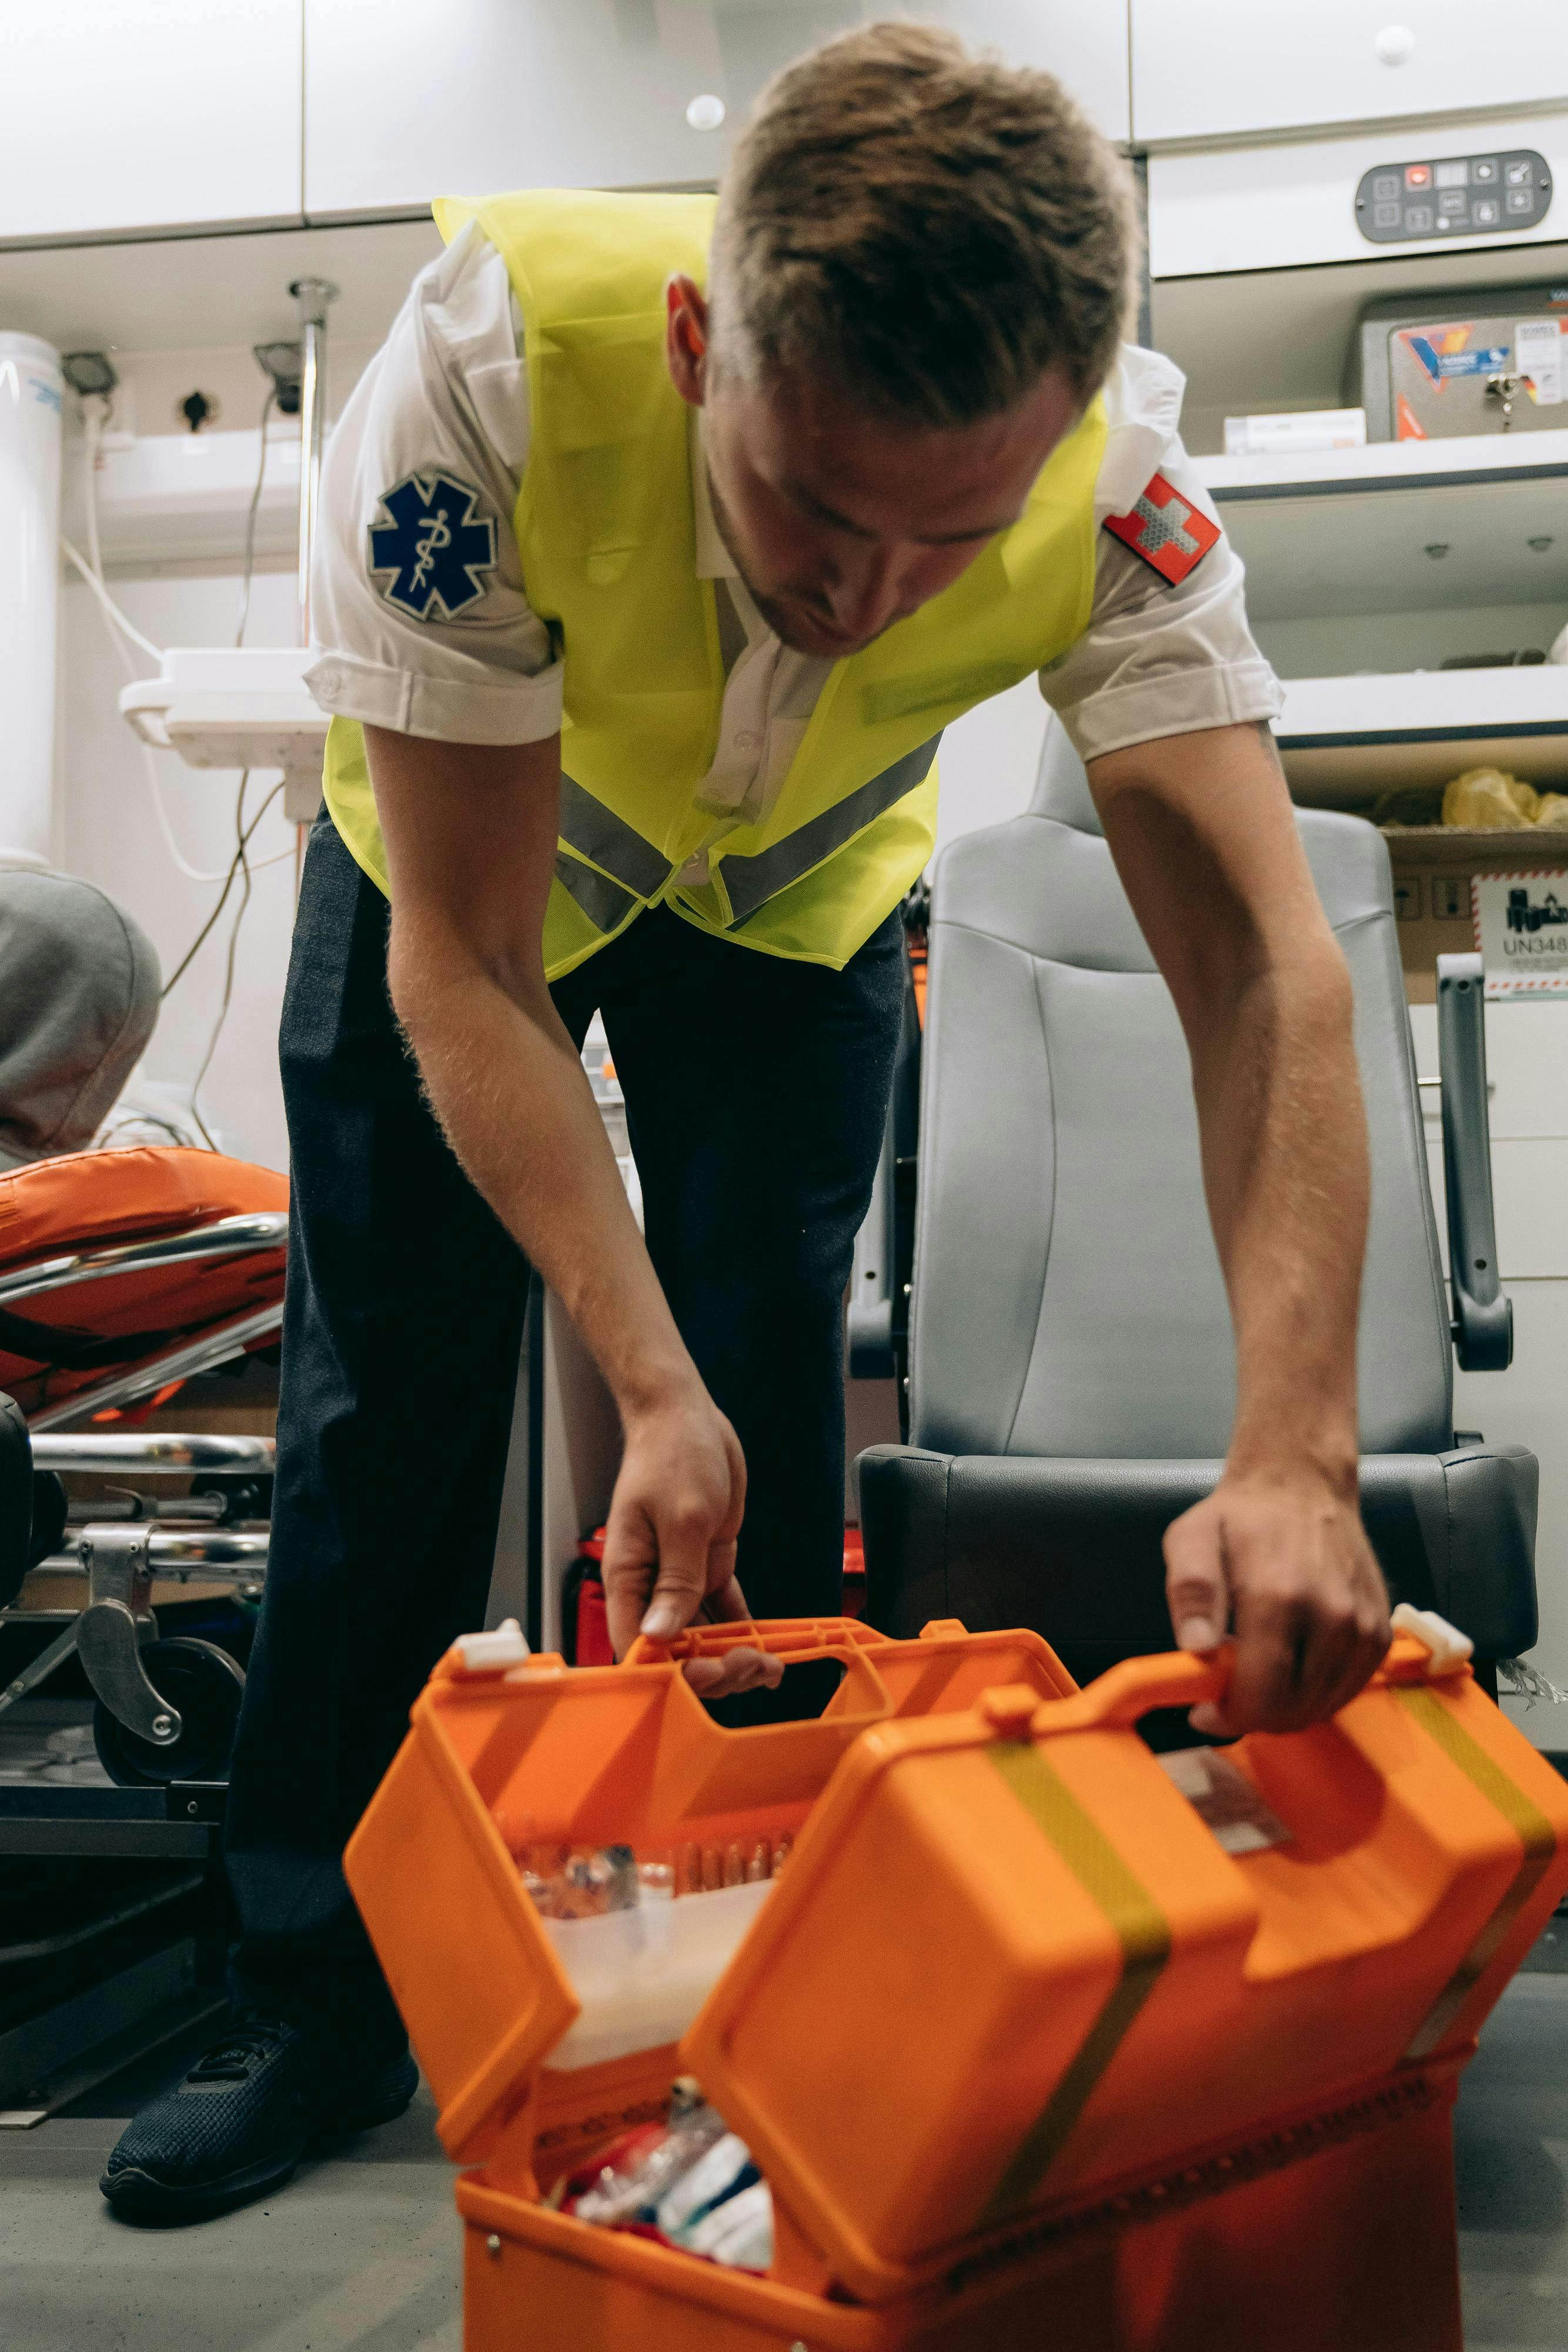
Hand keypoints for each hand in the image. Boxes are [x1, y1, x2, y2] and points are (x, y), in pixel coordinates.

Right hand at [602, 1387, 782, 1700]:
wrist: (686, 1418)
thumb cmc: (673, 1456)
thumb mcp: (683, 1519)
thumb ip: (676, 1580)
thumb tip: (658, 1636)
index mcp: (628, 1576)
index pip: (636, 1644)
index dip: (668, 1671)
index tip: (706, 1675)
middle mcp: (651, 1584)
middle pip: (673, 1649)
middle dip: (711, 1668)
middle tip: (750, 1666)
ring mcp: (680, 1577)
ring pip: (701, 1634)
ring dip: (731, 1655)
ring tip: (768, 1666)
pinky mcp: (706, 1564)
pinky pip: (723, 1608)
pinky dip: (743, 1629)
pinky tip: (766, 1647)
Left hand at [1163, 1465, 1389, 1734]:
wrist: (1303, 1484)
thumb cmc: (1241, 1517)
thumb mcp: (1192, 1540)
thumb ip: (1191, 1594)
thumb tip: (1196, 1648)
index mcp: (1279, 1597)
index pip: (1260, 1696)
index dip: (1228, 1717)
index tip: (1205, 1710)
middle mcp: (1331, 1617)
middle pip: (1292, 1711)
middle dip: (1252, 1716)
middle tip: (1227, 1693)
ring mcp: (1362, 1627)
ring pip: (1321, 1707)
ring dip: (1284, 1707)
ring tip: (1257, 1673)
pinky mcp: (1379, 1632)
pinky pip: (1347, 1691)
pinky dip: (1316, 1694)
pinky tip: (1291, 1668)